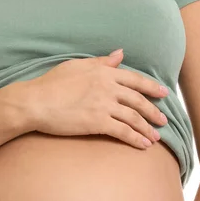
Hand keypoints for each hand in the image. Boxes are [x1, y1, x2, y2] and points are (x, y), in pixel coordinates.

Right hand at [21, 49, 169, 148]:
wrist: (35, 101)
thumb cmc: (50, 84)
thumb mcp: (76, 66)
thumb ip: (101, 62)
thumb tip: (119, 54)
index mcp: (104, 72)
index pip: (135, 80)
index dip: (152, 87)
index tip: (164, 93)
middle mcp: (108, 87)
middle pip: (138, 100)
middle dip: (153, 111)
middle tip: (163, 120)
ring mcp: (104, 105)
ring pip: (134, 117)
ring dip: (147, 128)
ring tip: (155, 137)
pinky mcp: (98, 122)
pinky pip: (123, 132)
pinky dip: (135, 139)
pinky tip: (143, 145)